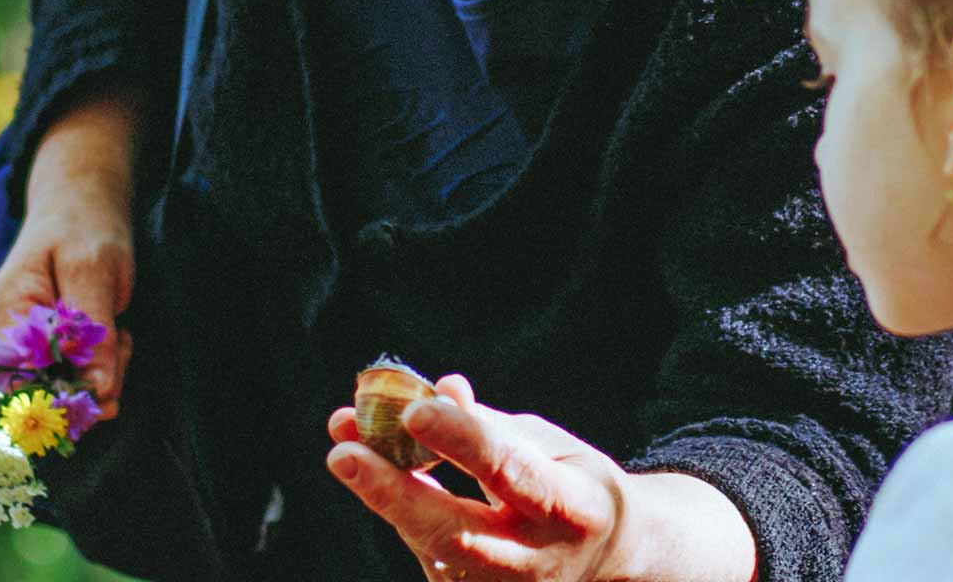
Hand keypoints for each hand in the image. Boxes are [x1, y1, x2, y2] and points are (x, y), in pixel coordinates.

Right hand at [0, 92, 137, 417]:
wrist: (75, 209)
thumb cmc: (80, 229)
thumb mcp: (94, 271)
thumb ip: (95, 333)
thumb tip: (100, 393)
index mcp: (0, 322)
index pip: (23, 394)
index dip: (70, 400)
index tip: (110, 380)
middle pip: (42, 403)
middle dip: (93, 386)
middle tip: (122, 344)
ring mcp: (14, 355)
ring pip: (60, 399)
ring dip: (101, 378)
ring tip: (118, 335)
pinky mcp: (35, 359)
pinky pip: (66, 386)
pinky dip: (97, 372)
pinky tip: (109, 340)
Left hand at [326, 376, 754, 581]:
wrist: (609, 556)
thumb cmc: (570, 480)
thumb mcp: (547, 442)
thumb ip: (489, 424)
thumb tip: (438, 391)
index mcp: (574, 508)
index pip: (510, 473)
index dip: (462, 440)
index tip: (414, 409)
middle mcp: (540, 561)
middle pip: (458, 534)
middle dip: (396, 493)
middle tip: (343, 452)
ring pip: (432, 547)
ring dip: (384, 494)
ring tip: (346, 442)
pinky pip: (427, 551)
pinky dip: (396, 507)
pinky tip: (369, 468)